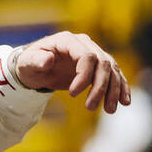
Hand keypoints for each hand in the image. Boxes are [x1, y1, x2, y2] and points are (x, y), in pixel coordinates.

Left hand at [14, 32, 130, 112]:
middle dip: (100, 87)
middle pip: (103, 63)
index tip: (73, 94)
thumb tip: (48, 59)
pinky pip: (115, 75)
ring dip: (113, 91)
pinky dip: (121, 88)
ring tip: (109, 110)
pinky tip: (124, 102)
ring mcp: (94, 54)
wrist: (34, 68)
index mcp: (68, 40)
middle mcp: (85, 44)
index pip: (87, 56)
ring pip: (112, 71)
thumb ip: (36, 60)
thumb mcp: (27, 62)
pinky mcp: (98, 67)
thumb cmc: (29, 63)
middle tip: (90, 107)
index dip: (84, 75)